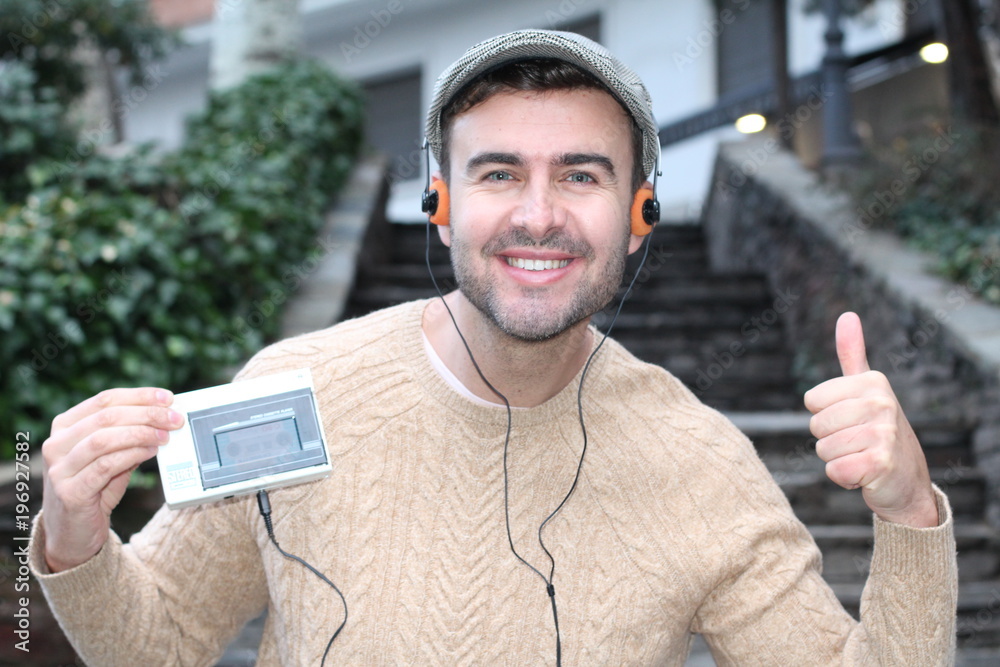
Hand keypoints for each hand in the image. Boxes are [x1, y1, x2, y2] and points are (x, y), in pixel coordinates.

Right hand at [41, 388, 183, 571]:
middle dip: (146, 414)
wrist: (73, 533)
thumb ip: (131, 437)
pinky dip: (132, 455)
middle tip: (175, 419)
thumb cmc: (95, 489)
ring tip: (165, 436)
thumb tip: (165, 417)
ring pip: (104, 439)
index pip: (104, 400)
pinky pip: (105, 466)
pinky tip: (150, 452)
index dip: (139, 396)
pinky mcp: (70, 492)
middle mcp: (56, 444)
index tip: (168, 398)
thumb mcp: (112, 457)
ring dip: (141, 434)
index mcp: (65, 427)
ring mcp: (60, 469)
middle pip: (106, 417)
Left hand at [804, 312, 938, 527]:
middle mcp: (881, 402)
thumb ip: (853, 354)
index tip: (852, 420)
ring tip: (863, 456)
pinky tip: (866, 474)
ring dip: (838, 459)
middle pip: (815, 424)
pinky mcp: (881, 463)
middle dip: (830, 439)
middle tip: (858, 442)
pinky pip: (834, 470)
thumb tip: (847, 314)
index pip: (812, 400)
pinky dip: (844, 478)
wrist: (908, 482)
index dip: (825, 415)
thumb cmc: (879, 432)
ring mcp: (883, 433)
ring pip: (822, 448)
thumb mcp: (867, 390)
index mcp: (873, 382)